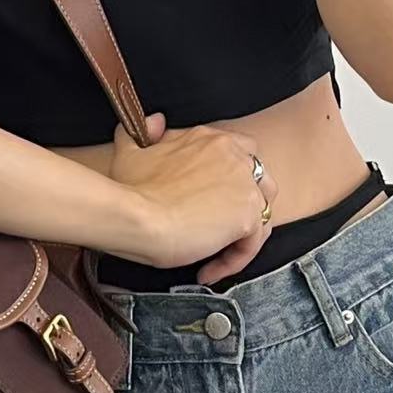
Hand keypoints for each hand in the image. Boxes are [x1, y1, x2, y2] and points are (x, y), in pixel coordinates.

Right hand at [109, 110, 278, 283]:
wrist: (137, 216)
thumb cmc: (130, 190)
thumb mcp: (130, 150)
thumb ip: (144, 131)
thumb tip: (154, 122)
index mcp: (211, 139)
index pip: (238, 153)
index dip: (227, 179)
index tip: (207, 200)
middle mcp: (234, 156)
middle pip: (259, 180)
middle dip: (244, 205)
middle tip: (217, 228)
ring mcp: (245, 186)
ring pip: (262, 212)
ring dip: (242, 235)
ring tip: (215, 253)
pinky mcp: (247, 216)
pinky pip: (252, 243)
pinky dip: (232, 260)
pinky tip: (208, 270)